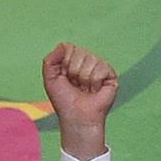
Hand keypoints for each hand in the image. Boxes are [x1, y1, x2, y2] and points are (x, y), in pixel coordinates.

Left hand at [42, 43, 116, 160]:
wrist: (77, 116)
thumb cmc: (64, 100)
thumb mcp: (50, 80)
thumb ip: (50, 60)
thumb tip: (62, 44)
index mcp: (72, 61)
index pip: (69, 48)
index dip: (64, 63)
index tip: (64, 78)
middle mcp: (86, 62)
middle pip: (80, 52)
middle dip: (73, 71)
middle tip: (75, 85)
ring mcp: (99, 67)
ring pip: (90, 60)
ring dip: (84, 78)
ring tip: (85, 89)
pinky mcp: (110, 74)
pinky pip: (101, 67)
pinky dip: (95, 81)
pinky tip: (95, 90)